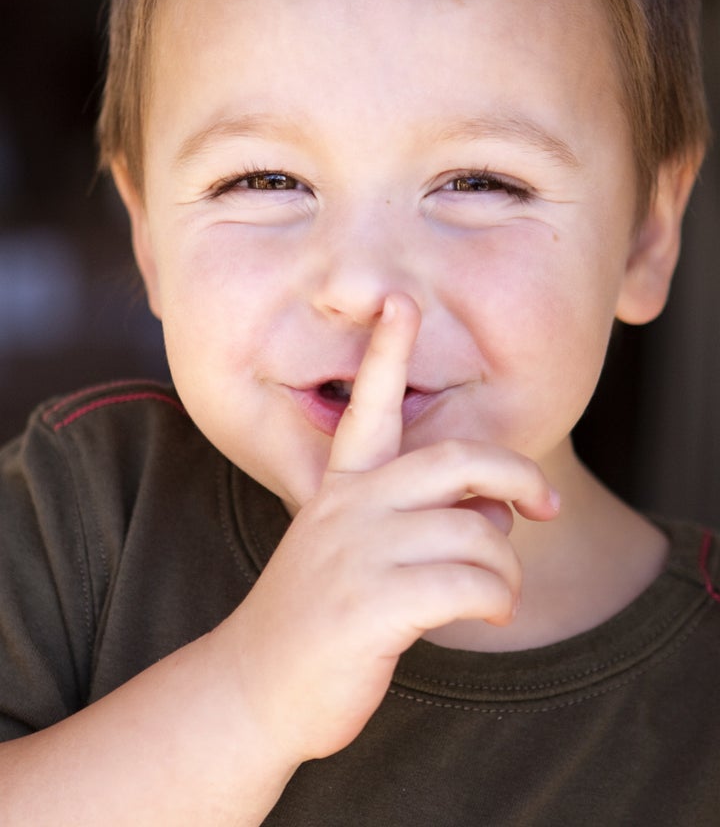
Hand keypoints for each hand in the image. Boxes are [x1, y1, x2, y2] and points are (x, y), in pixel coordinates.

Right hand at [228, 294, 558, 765]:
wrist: (256, 687)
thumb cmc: (321, 616)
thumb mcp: (356, 550)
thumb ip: (418, 517)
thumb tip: (495, 508)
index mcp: (342, 485)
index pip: (369, 406)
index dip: (387, 351)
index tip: (398, 300)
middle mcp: (350, 506)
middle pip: (459, 461)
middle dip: (518, 474)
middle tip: (546, 504)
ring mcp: (358, 553)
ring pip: (478, 532)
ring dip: (506, 569)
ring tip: (494, 591)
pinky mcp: (372, 604)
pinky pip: (472, 584)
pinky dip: (497, 600)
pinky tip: (488, 614)